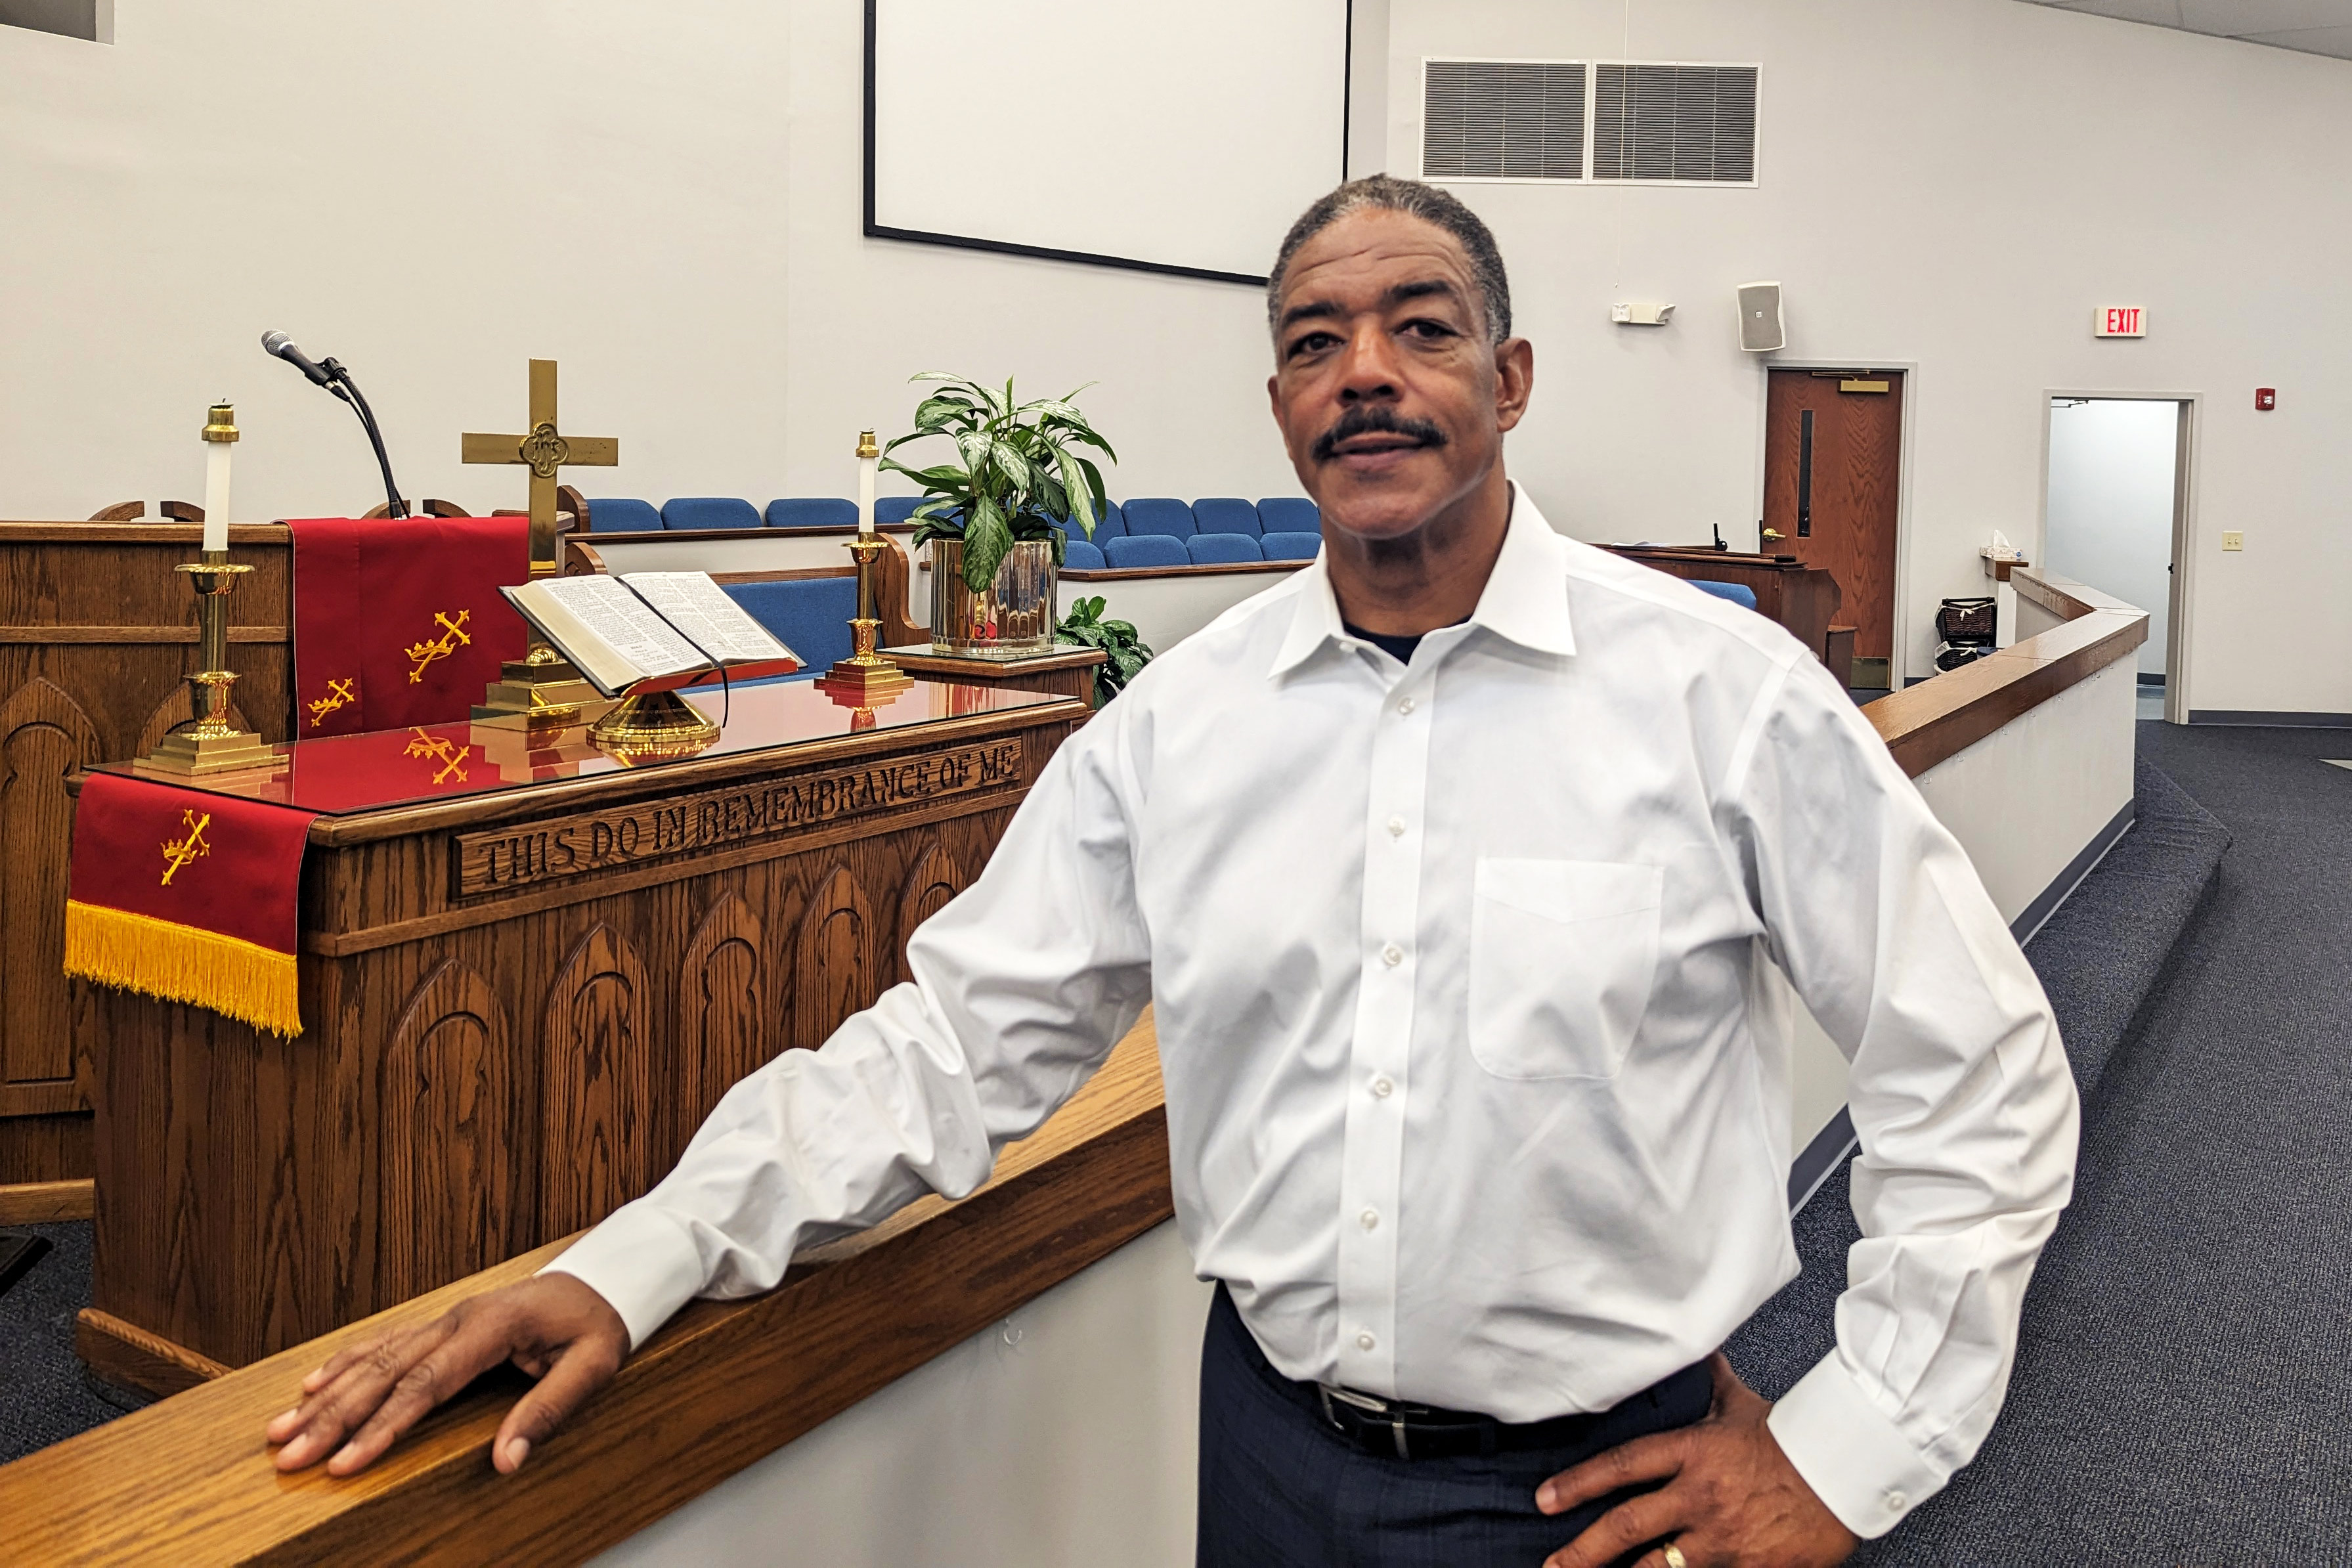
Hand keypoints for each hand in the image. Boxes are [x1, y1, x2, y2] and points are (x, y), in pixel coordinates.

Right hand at [266, 1273, 628, 1477]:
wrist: (605, 1277)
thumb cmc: (597, 1324)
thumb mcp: (592, 1368)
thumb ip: (547, 1412)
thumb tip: (505, 1462)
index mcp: (490, 1328)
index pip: (425, 1386)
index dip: (381, 1427)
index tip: (344, 1463)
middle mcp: (457, 1319)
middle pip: (383, 1374)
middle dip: (332, 1419)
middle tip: (288, 1457)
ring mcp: (446, 1317)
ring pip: (373, 1359)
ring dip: (325, 1396)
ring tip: (280, 1430)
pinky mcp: (443, 1323)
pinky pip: (384, 1344)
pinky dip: (344, 1365)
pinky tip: (312, 1385)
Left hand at [1536, 1353, 1858, 1567]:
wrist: (1848, 1473)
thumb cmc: (1791, 1436)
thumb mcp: (1741, 1405)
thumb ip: (1706, 1383)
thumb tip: (1690, 1347)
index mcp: (1694, 1452)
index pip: (1623, 1466)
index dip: (1579, 1484)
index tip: (1545, 1500)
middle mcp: (1701, 1497)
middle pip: (1628, 1528)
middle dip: (1582, 1551)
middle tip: (1550, 1565)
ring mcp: (1723, 1538)